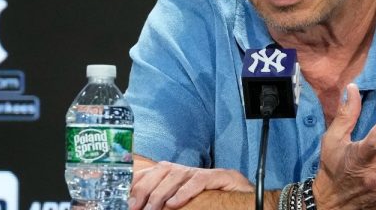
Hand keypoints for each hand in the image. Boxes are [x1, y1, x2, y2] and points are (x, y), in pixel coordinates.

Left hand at [129, 158, 253, 208]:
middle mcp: (192, 172)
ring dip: (161, 193)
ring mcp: (207, 173)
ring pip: (179, 173)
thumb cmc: (218, 206)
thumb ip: (169, 205)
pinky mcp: (222, 176)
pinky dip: (185, 192)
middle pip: (164, 169)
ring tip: (151, 209)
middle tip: (135, 206)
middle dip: (146, 187)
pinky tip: (174, 204)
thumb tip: (147, 208)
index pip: (155, 171)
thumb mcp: (188, 206)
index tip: (125, 198)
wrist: (250, 204)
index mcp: (182, 178)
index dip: (139, 181)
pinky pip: (200, 180)